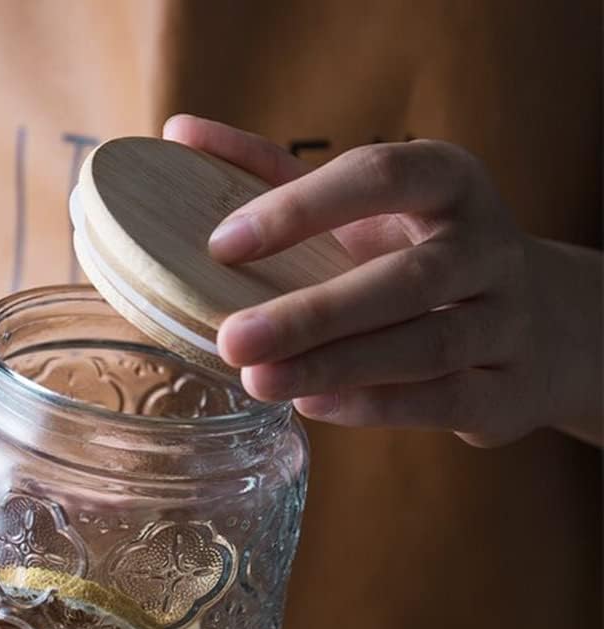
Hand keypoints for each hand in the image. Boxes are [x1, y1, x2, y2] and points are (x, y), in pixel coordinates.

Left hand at [164, 115, 601, 446]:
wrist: (537, 326)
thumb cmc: (420, 254)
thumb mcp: (365, 208)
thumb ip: (277, 175)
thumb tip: (179, 135)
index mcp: (447, 183)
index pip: (381, 176)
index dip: (302, 207)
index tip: (222, 244)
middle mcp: (487, 247)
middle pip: (405, 279)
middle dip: (315, 314)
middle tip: (234, 340)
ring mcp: (506, 321)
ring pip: (426, 345)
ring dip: (338, 366)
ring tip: (260, 381)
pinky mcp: (507, 390)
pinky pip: (442, 400)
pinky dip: (375, 405)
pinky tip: (312, 405)